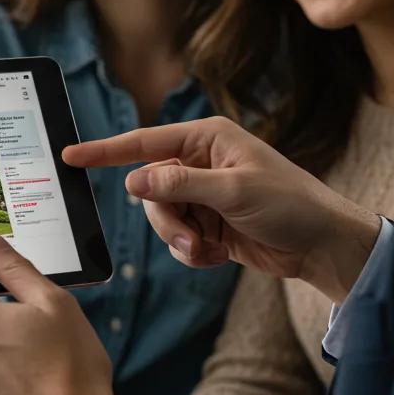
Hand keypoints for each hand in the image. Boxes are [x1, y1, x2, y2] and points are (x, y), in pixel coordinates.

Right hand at [64, 117, 379, 302]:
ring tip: (208, 250)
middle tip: (192, 237)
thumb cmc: (290, 204)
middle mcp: (200, 162)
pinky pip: (178, 238)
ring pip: (161, 218)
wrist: (322, 245)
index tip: (71, 155)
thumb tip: (135, 182)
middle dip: (167, 219)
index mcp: (206, 139)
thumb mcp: (233, 191)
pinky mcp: (208, 223)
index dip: (105, 151)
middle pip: (150, 190)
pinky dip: (193, 252)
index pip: (144, 143)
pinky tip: (219, 255)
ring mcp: (203, 194)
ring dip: (181, 239)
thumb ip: (180, 185)